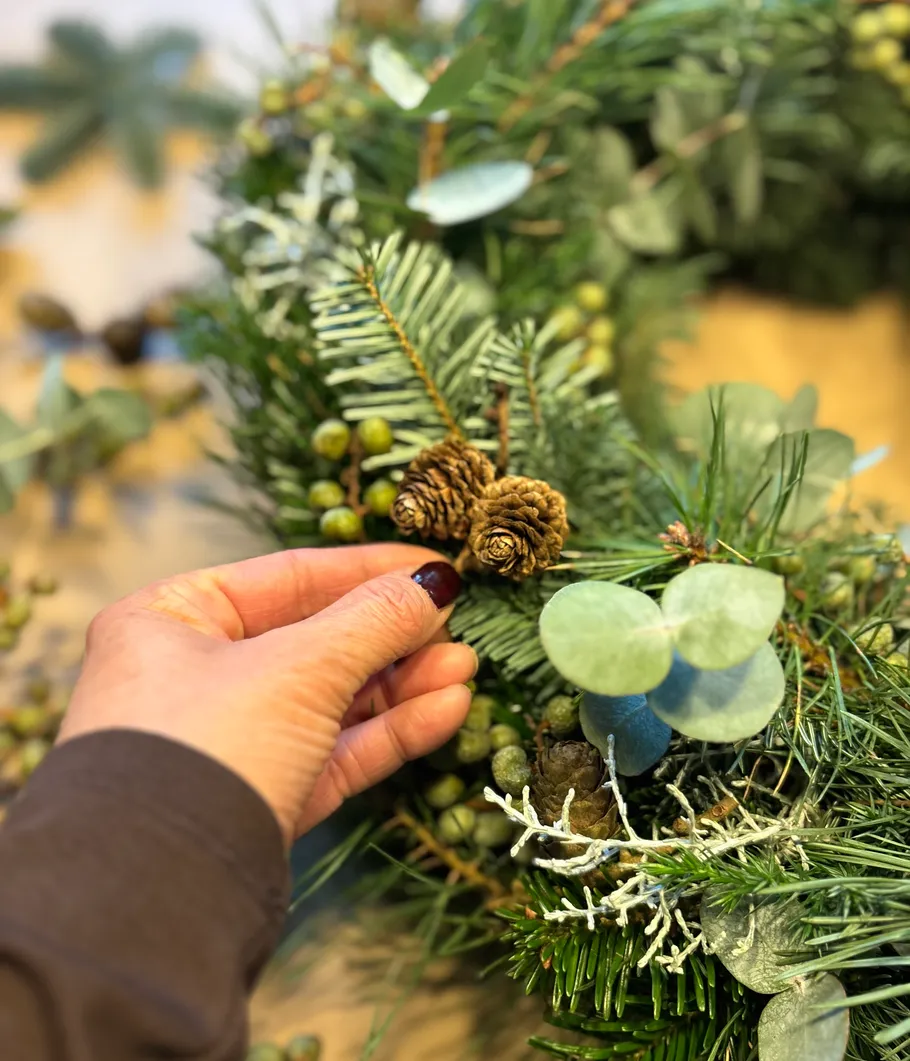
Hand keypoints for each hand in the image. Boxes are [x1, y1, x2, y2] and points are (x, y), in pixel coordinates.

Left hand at [58, 544, 474, 845]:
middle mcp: (195, 674)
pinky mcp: (264, 796)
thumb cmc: (208, 744)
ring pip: (333, 698)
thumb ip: (372, 620)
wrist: (159, 895)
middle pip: (317, 638)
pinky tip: (447, 710)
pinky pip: (335, 749)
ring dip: (401, 685)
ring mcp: (232, 739)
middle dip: (393, 634)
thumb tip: (432, 583)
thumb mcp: (297, 667)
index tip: (435, 567)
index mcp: (174, 618)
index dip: (368, 569)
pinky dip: (389, 731)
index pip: (289, 575)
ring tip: (464, 668)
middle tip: (457, 624)